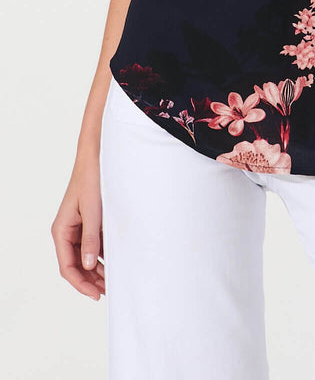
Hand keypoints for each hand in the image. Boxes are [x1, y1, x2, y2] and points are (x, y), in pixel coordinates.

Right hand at [51, 153, 104, 300]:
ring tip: (112, 280)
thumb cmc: (92, 180)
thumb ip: (91, 239)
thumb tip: (88, 265)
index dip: (81, 283)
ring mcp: (78, 228)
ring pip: (85, 257)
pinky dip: (102, 256)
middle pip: (75, 265)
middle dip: (90, 280)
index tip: (95, 294)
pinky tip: (114, 262)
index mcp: (61, 231)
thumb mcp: (93, 211)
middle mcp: (67, 232)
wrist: (97, 159)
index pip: (67, 267)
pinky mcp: (89, 223)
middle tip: (108, 291)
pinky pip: (93, 246)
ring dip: (97, 270)